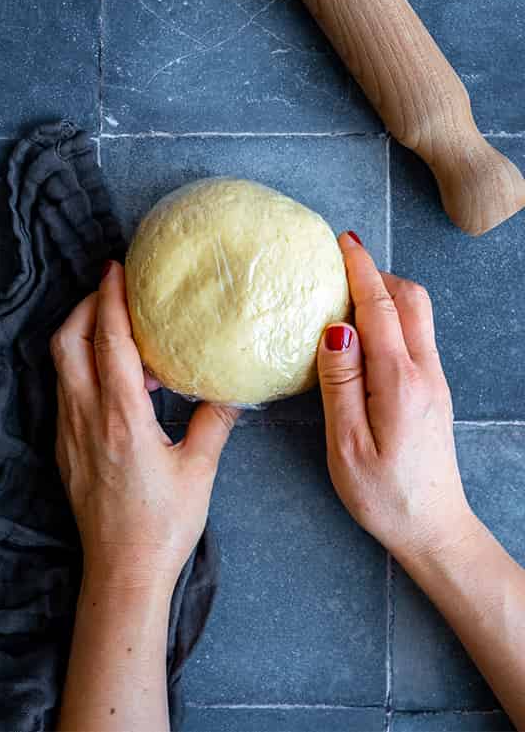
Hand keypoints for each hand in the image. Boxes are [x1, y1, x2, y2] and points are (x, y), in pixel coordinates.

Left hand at [51, 261, 236, 590]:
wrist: (122, 574)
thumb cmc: (163, 526)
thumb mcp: (199, 471)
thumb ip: (215, 423)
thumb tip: (238, 390)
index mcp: (121, 416)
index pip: (108, 340)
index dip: (109, 298)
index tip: (115, 268)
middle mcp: (86, 416)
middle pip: (68, 340)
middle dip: (85, 306)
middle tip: (111, 288)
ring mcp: (69, 431)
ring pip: (62, 364)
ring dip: (81, 335)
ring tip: (116, 328)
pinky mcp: (64, 448)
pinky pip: (65, 390)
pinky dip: (81, 367)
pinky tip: (112, 377)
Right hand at [317, 234, 475, 570]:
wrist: (434, 530)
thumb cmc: (383, 495)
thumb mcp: (346, 443)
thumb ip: (339, 381)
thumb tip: (335, 328)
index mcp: (400, 381)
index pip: (381, 307)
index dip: (360, 268)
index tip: (342, 240)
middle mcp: (424, 372)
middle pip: (410, 299)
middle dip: (375, 273)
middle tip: (337, 267)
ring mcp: (434, 381)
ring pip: (416, 315)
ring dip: (384, 295)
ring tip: (343, 298)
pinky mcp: (433, 392)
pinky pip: (414, 336)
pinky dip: (390, 318)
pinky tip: (361, 334)